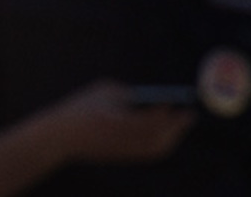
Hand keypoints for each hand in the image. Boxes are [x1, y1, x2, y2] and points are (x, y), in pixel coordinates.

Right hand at [36, 80, 195, 164]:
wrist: (61, 136)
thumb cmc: (81, 107)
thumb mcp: (102, 91)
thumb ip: (128, 93)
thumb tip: (154, 99)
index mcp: (111, 121)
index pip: (145, 120)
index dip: (162, 112)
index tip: (174, 102)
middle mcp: (118, 139)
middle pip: (156, 137)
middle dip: (175, 126)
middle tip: (189, 114)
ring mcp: (122, 151)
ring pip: (156, 148)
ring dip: (172, 136)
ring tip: (182, 122)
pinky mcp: (123, 158)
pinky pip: (149, 153)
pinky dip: (163, 143)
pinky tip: (169, 133)